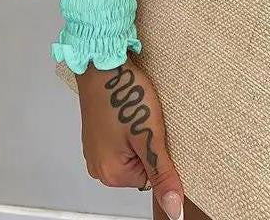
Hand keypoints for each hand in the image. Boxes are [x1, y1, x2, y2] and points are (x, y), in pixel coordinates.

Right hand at [76, 57, 183, 217]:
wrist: (103, 63)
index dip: (159, 153)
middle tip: (146, 120)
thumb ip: (162, 174)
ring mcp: (96, 148)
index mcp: (111, 174)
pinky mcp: (98, 132)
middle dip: (148, 144)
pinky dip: (130, 125)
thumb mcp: (151, 137)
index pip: (151, 178)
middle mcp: (99, 166)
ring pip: (132, 150)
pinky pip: (122, 138)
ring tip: (138, 112)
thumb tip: (173, 208)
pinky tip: (131, 109)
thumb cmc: (125, 95)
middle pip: (140, 165)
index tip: (156, 133)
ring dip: (140, 133)